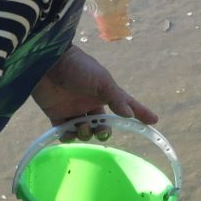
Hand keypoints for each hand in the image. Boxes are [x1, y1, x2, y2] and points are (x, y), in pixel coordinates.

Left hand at [31, 47, 157, 125]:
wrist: (46, 63)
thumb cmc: (77, 67)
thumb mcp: (102, 80)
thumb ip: (116, 99)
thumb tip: (129, 115)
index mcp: (104, 92)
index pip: (126, 105)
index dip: (140, 113)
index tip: (154, 121)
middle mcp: (91, 102)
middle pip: (103, 124)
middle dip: (104, 131)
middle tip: (101, 131)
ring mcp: (73, 109)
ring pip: (85, 131)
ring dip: (86, 133)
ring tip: (81, 126)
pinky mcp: (57, 115)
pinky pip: (65, 133)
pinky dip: (68, 136)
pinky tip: (68, 132)